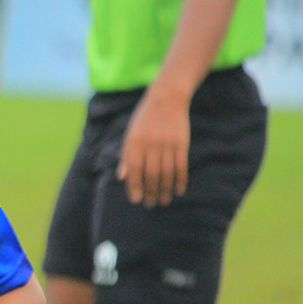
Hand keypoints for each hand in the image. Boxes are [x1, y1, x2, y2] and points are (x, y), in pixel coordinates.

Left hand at [116, 87, 189, 206]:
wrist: (166, 99)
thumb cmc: (144, 120)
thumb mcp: (130, 135)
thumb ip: (126, 157)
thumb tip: (122, 178)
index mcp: (135, 143)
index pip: (134, 170)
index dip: (134, 187)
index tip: (136, 200)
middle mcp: (151, 145)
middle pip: (151, 175)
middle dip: (151, 192)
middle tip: (151, 204)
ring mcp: (167, 144)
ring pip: (167, 173)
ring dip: (165, 190)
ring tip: (164, 201)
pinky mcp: (182, 143)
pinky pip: (181, 166)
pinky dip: (180, 180)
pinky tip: (178, 190)